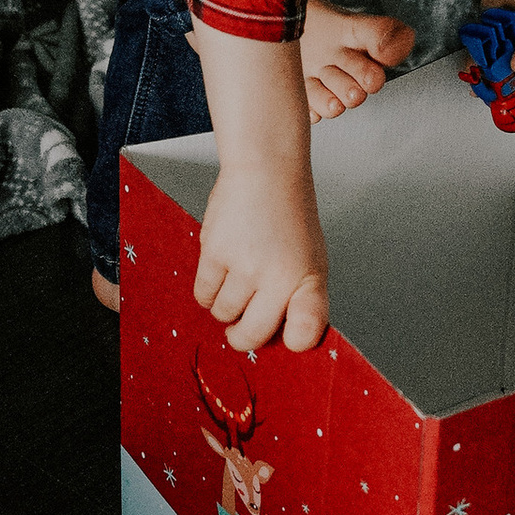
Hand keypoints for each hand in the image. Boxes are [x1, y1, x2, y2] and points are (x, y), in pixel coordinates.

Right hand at [194, 157, 330, 354]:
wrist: (266, 173)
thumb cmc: (289, 217)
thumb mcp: (311, 261)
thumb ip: (302, 301)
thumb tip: (288, 340)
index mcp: (308, 281)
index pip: (305, 334)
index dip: (293, 341)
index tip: (287, 339)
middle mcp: (279, 278)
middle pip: (253, 335)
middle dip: (243, 336)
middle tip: (241, 328)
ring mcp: (246, 266)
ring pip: (223, 315)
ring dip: (225, 306)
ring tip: (236, 281)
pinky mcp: (215, 253)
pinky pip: (203, 295)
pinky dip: (208, 291)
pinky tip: (221, 271)